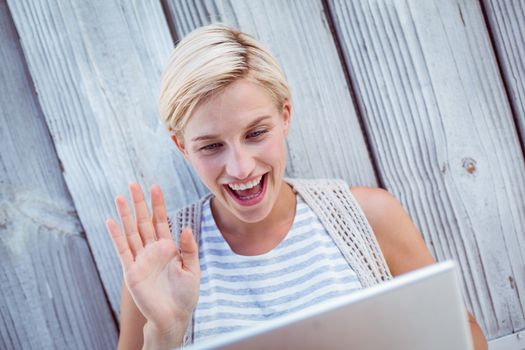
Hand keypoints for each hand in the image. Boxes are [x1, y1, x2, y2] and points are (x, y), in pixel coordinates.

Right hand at [106, 183, 199, 336]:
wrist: (174, 317)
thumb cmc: (185, 296)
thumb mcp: (192, 270)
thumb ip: (189, 249)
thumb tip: (184, 228)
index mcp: (168, 248)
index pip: (161, 221)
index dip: (158, 204)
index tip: (155, 187)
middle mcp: (152, 250)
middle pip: (144, 221)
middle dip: (139, 203)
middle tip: (133, 184)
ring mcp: (140, 259)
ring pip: (131, 232)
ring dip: (125, 215)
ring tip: (120, 197)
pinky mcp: (131, 271)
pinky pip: (122, 250)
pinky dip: (116, 236)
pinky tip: (111, 221)